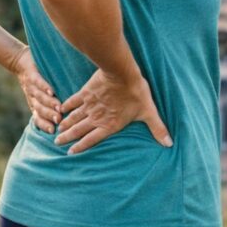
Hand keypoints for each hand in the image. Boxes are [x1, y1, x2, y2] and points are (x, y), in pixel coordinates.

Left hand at [8, 45, 60, 133]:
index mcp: (35, 105)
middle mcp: (32, 98)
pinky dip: (44, 87)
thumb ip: (53, 104)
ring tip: (58, 107)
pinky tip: (52, 91)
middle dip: (49, 115)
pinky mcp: (32, 75)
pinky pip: (37, 82)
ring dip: (49, 103)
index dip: (44, 125)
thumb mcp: (42, 95)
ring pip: (39, 97)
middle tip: (59, 120)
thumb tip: (73, 115)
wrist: (20, 62)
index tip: (53, 131)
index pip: (38, 118)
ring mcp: (31, 87)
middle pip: (40, 109)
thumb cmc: (38, 80)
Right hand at [54, 68, 172, 154]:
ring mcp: (89, 105)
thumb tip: (169, 143)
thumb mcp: (149, 112)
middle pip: (79, 130)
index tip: (70, 153)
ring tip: (57, 130)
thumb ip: (158, 129)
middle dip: (68, 137)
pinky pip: (73, 101)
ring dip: (65, 124)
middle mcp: (96, 117)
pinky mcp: (86, 92)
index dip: (81, 147)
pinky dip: (66, 106)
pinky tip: (60, 109)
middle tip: (57, 142)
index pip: (92, 139)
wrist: (122, 73)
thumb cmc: (136, 93)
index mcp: (110, 125)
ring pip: (74, 117)